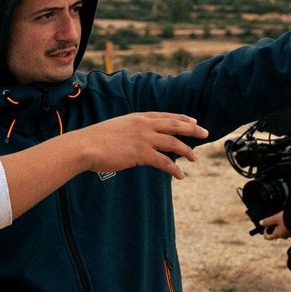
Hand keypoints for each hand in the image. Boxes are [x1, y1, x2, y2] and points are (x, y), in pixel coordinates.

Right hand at [72, 112, 207, 179]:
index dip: (182, 118)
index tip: (193, 121)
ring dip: (187, 151)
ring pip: (173, 143)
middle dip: (192, 129)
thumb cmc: (96, 140)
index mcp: (138, 117)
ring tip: (195, 159)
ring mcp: (143, 138)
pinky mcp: (141, 153)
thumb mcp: (117, 128)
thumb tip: (138, 139)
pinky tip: (180, 175)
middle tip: (205, 133)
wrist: (85, 146)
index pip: (166, 116)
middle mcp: (144, 125)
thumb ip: (131, 130)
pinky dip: (174, 169)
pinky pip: (164, 162)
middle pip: (175, 125)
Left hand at [260, 211, 290, 239]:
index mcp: (277, 234)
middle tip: (275, 219)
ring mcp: (288, 234)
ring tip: (281, 218)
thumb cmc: (287, 218)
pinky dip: (284, 225)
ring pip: (280, 231)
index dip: (265, 230)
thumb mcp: (275, 218)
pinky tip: (286, 219)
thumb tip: (260, 223)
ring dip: (278, 225)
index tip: (267, 224)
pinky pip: (285, 229)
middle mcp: (283, 236)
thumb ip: (267, 221)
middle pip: (273, 233)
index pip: (267, 237)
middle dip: (272, 226)